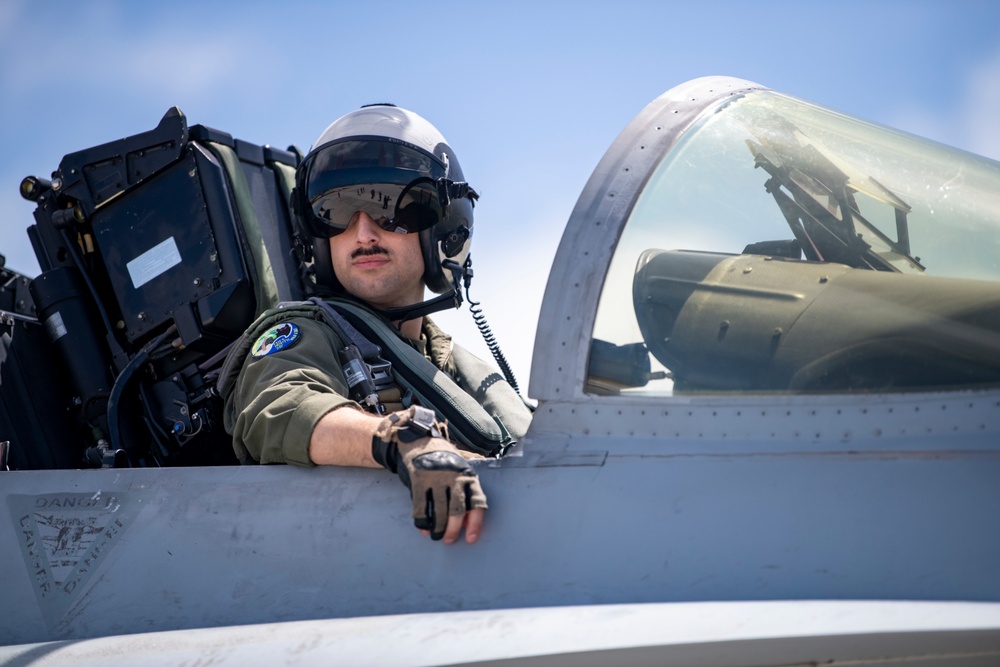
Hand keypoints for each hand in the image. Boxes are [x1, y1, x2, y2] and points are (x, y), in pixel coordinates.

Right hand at [372, 406, 487, 542]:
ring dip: (438, 529)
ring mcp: (437, 478)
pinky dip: (422, 521)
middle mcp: (455, 477)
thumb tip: (464, 524)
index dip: (475, 523)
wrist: (420, 441)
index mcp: (469, 476)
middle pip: (457, 510)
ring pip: (440, 511)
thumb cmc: (444, 463)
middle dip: (453, 530)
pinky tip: (423, 528)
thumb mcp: (459, 472)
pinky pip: (421, 507)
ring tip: (436, 536)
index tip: (470, 539)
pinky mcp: (419, 479)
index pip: (477, 502)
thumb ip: (463, 494)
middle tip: (449, 541)